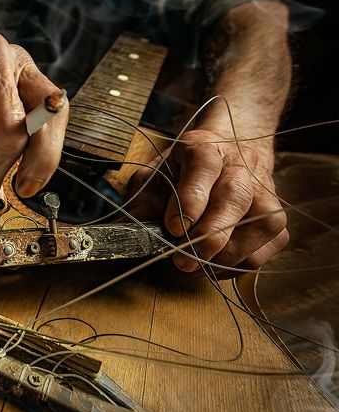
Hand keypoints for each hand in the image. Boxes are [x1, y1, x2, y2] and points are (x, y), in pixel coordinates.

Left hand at [127, 130, 288, 273]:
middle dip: (208, 235)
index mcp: (205, 147)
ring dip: (224, 256)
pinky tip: (213, 263)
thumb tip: (135, 229)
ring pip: (257, 226)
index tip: (174, 227)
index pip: (204, 166)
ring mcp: (264, 190)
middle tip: (182, 260)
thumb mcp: (153, 178)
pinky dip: (238, 264)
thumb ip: (143, 201)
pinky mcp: (276, 217)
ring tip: (194, 265)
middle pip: (235, 197)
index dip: (190, 199)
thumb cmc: (182, 173)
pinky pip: (265, 247)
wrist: (224, 158)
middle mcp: (240, 163)